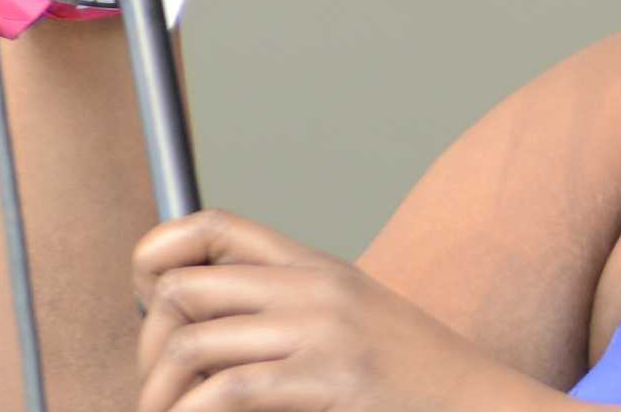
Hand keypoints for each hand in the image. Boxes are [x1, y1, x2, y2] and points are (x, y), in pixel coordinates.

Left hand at [133, 210, 544, 411]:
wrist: (475, 401)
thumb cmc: (405, 379)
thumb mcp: (347, 325)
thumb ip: (284, 312)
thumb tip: (192, 326)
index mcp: (315, 268)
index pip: (212, 227)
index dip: (157, 257)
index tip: (145, 302)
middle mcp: (314, 287)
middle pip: (184, 289)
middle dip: (147, 348)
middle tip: (157, 391)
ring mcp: (323, 331)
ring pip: (192, 344)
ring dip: (159, 396)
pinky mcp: (330, 378)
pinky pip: (227, 391)